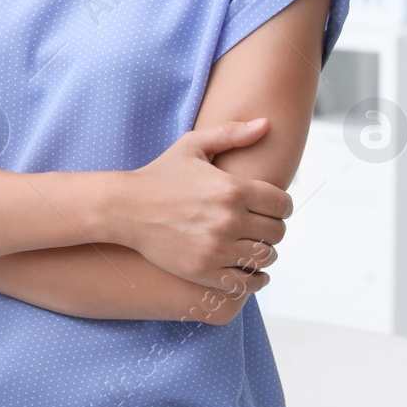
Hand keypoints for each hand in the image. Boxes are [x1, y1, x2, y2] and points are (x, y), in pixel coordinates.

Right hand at [114, 118, 287, 291]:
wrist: (124, 208)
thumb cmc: (159, 175)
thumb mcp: (192, 146)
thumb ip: (231, 133)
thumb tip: (266, 124)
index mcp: (232, 188)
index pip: (282, 204)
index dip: (280, 206)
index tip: (270, 208)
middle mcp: (228, 219)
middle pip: (277, 232)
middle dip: (271, 228)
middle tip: (257, 226)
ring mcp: (217, 248)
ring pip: (265, 257)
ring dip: (262, 252)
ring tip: (250, 246)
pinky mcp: (204, 270)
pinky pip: (247, 282)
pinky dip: (254, 278)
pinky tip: (247, 269)